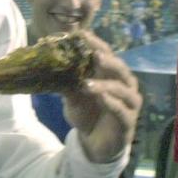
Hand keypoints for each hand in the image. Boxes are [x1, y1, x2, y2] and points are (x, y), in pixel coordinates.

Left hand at [62, 34, 140, 162]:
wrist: (93, 142)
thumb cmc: (86, 114)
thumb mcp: (72, 97)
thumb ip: (66, 82)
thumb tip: (49, 63)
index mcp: (111, 76)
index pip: (106, 55)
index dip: (96, 44)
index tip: (82, 34)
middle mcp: (124, 86)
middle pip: (120, 69)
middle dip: (108, 60)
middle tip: (94, 55)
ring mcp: (129, 104)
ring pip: (123, 89)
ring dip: (106, 85)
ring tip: (87, 83)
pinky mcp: (128, 122)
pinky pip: (122, 111)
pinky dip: (111, 103)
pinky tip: (100, 98)